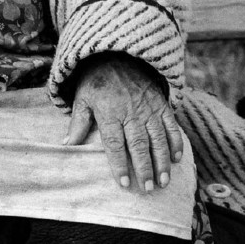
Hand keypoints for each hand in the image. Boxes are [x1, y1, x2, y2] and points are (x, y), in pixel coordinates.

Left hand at [63, 56, 182, 192]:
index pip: (115, 144)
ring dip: (162, 161)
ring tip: (164, 181)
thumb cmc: (97, 81)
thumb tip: (67, 145)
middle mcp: (131, 112)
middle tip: (149, 189)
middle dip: (145, 169)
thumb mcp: (82, 98)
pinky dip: (175, 142)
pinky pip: (171, 125)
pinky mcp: (161, 104)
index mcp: (110, 113)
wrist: (117, 54)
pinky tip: (176, 159)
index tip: (125, 184)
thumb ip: (78, 123)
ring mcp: (148, 108)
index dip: (119, 165)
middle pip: (139, 145)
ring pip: (158, 138)